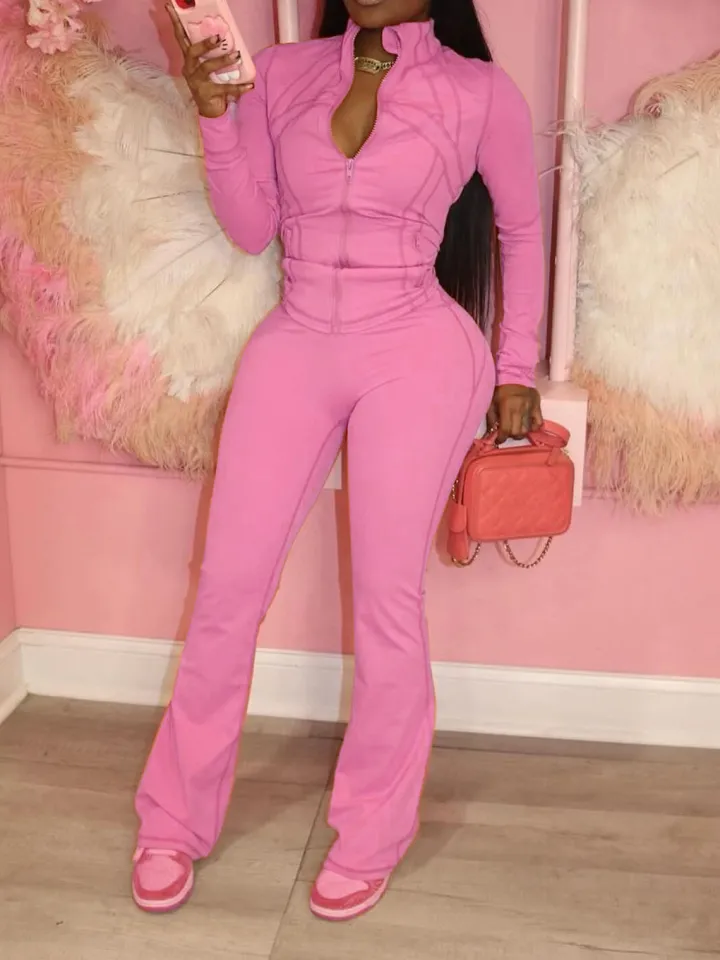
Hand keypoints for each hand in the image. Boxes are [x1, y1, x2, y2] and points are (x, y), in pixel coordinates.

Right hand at [166, 3, 253, 118]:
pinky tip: (250, 85)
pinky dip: (239, 87)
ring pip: (207, 68)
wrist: (208, 110)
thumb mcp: (206, 65)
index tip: (170, 6)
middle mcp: (190, 68)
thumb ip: (210, 52)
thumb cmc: (209, 82)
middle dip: (204, 44)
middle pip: (192, 52)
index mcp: (189, 59)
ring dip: (222, 60)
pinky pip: (225, 89)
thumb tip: (223, 33)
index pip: (180, 37)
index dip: (175, 22)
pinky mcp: (208, 93)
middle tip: (218, 37)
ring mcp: (197, 81)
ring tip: (237, 55)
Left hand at [487, 384, 542, 443]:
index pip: (506, 430)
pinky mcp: (538, 406)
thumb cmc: (500, 388)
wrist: (514, 374)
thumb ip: (491, 419)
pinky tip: (527, 425)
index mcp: (507, 406)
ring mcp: (531, 407)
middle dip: (510, 435)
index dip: (501, 438)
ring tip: (515, 427)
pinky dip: (533, 427)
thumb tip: (491, 434)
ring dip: (520, 432)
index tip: (498, 440)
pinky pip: (539, 422)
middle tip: (507, 432)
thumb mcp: (491, 402)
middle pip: (517, 432)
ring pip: (527, 429)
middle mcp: (520, 408)